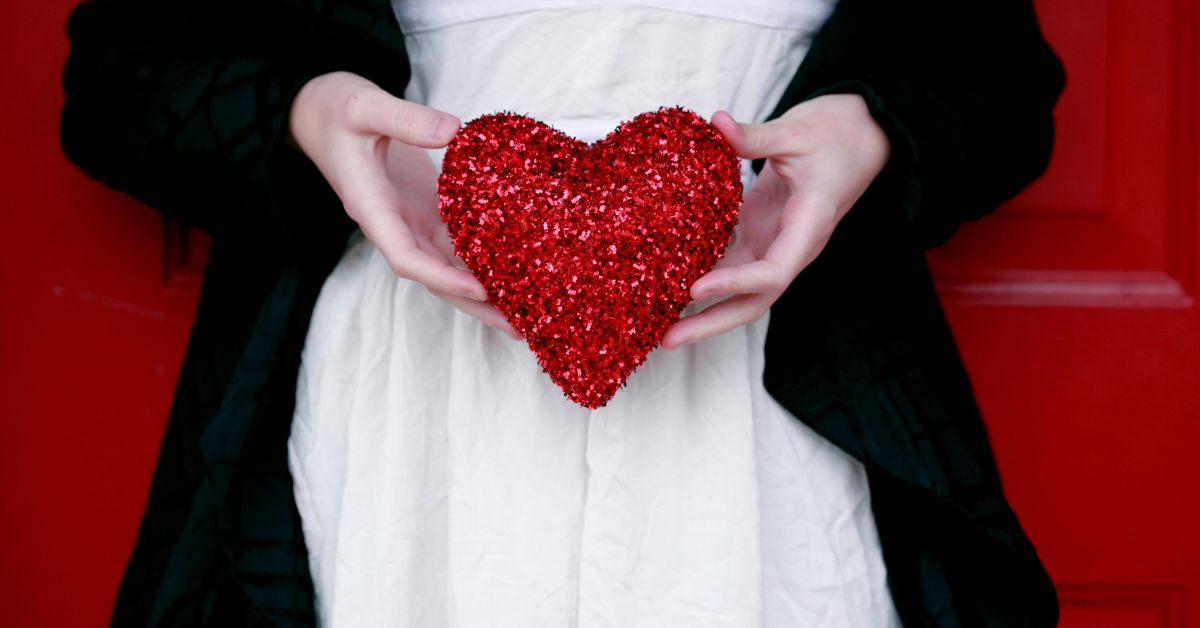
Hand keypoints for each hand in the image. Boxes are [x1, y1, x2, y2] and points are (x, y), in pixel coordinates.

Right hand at [288, 71, 520, 338]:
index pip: (405, 256)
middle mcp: (391, 224)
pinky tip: (514, 273)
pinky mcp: (423, 208)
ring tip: (526, 314)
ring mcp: (408, 220)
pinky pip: (453, 243)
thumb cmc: (333, 108)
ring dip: (483, 291)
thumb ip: (405, 119)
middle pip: (434, 276)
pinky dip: (481, 260)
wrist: (316, 111)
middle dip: (473, 303)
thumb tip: (453, 131)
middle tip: (519, 326)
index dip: (442, 276)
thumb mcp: (363, 105)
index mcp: (371, 207)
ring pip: (447, 266)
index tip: (480, 287)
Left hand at [661, 94, 890, 348]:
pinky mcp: (762, 234)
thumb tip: (716, 122)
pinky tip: (667, 285)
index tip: (695, 289)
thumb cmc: (837, 133)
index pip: (774, 271)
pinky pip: (731, 265)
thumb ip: (756, 136)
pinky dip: (702, 276)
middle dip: (711, 323)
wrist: (862, 136)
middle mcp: (793, 246)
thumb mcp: (797, 130)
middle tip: (666, 339)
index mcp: (810, 226)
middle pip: (755, 300)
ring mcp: (777, 244)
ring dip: (702, 310)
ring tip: (659, 324)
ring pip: (741, 290)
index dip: (735, 284)